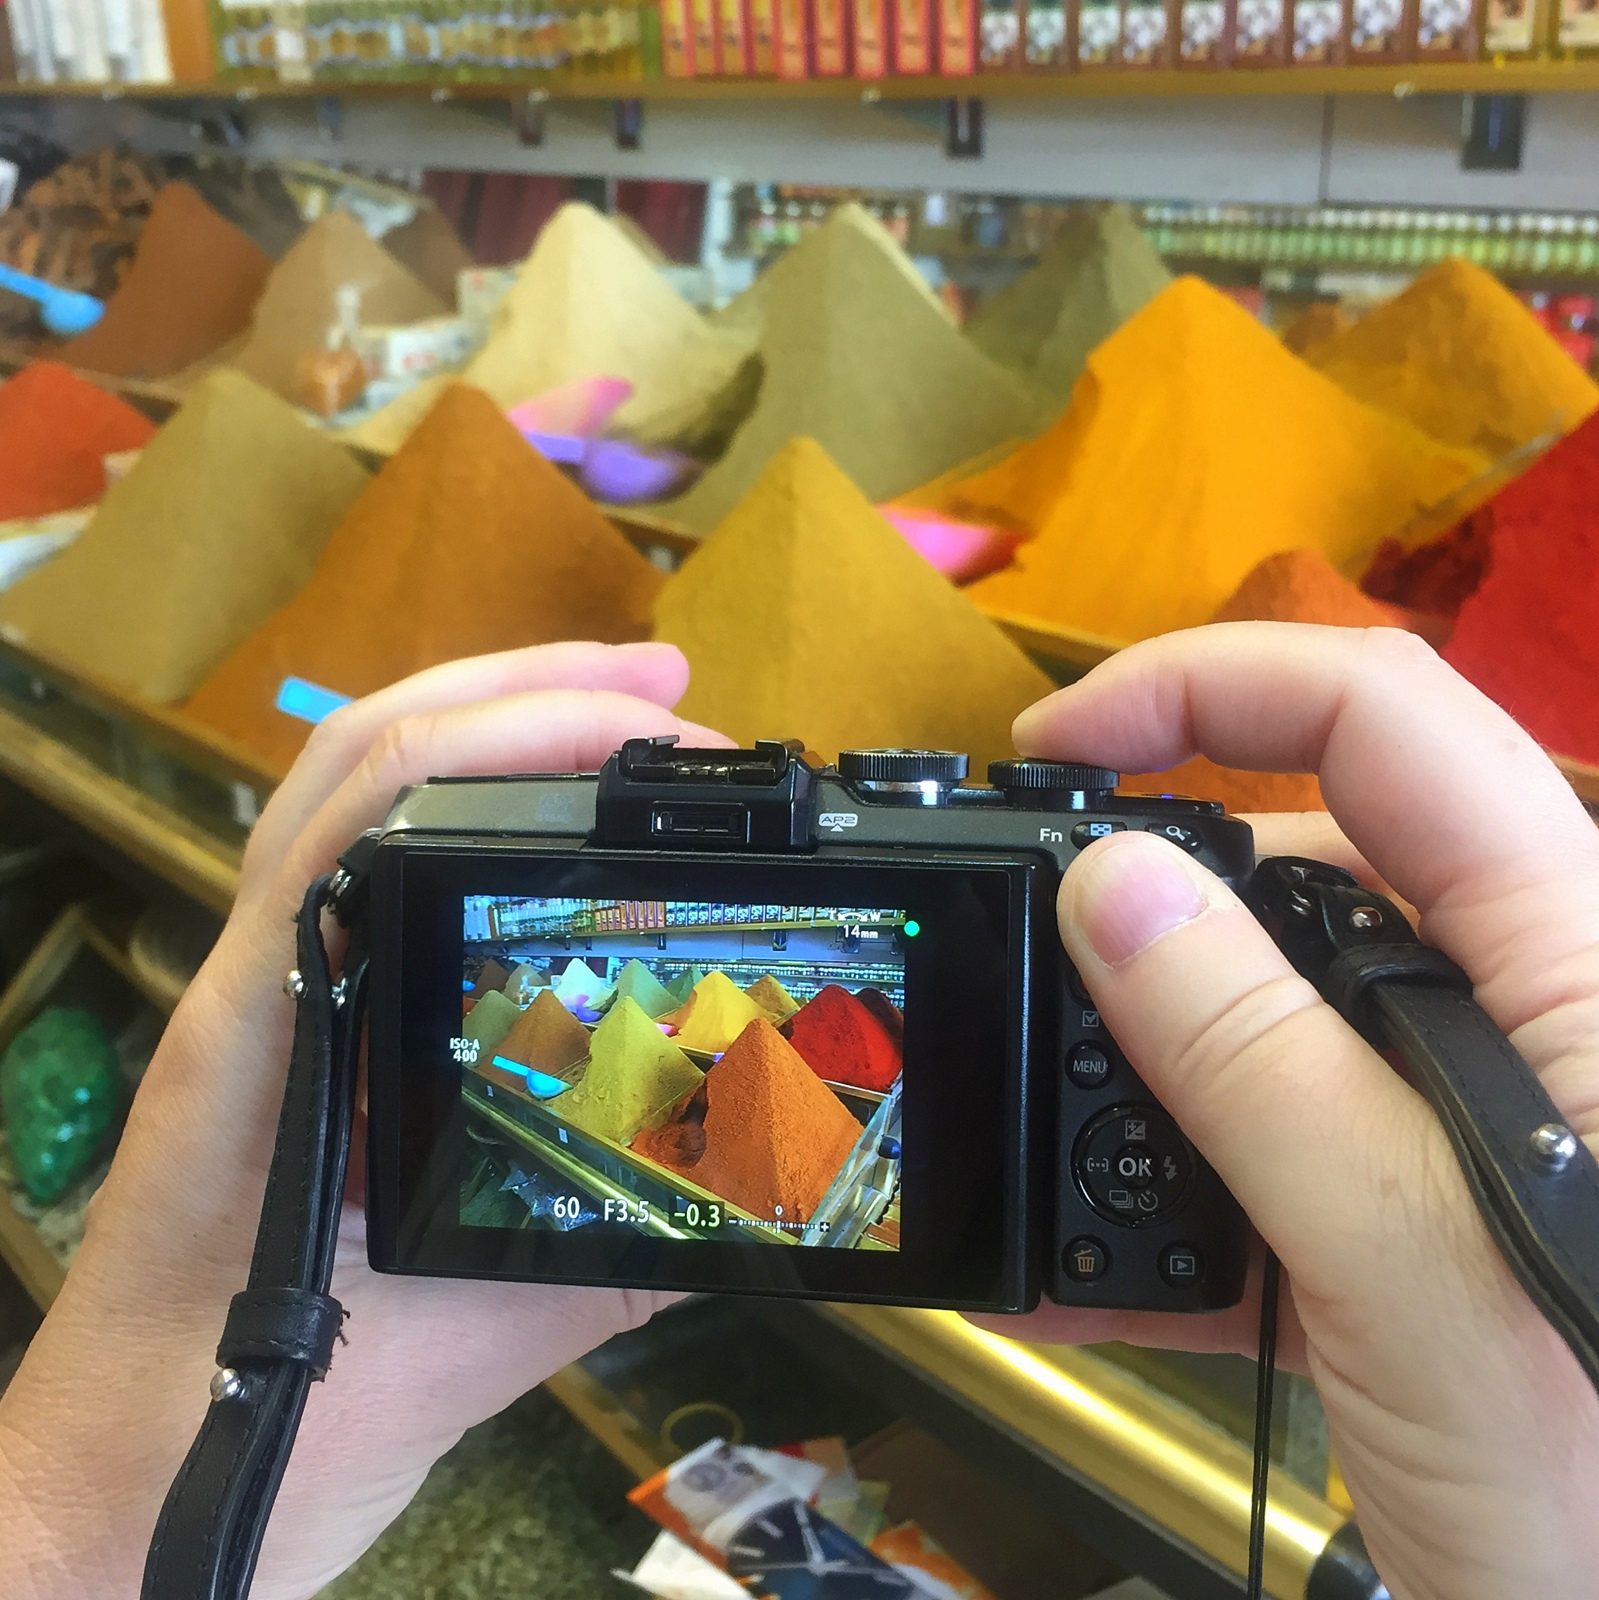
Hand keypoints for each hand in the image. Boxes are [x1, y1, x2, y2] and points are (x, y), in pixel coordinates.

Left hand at [0, 641, 723, 1599]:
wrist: (116, 1485)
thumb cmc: (240, 1421)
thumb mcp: (455, 1347)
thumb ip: (603, 1264)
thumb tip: (761, 1189)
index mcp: (275, 1020)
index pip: (380, 799)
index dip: (526, 731)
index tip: (660, 735)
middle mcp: (254, 972)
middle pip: (364, 748)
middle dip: (525, 686)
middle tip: (671, 685)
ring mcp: (256, 985)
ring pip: (347, 786)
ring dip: (486, 719)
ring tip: (620, 710)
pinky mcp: (281, 1019)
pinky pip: (362, 862)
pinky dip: (458, 801)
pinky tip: (541, 824)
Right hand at [1005, 623, 1598, 1599]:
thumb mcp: (1414, 1268)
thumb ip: (1263, 1065)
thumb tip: (1105, 887)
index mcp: (1576, 955)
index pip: (1386, 718)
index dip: (1207, 685)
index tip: (1051, 747)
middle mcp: (1528, 994)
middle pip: (1313, 851)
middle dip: (1152, 902)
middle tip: (1027, 979)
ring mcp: (1471, 1095)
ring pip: (1275, 997)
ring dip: (1146, 1064)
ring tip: (1042, 1146)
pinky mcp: (1427, 1183)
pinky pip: (1275, 1123)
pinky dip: (1172, 1174)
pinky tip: (1090, 1255)